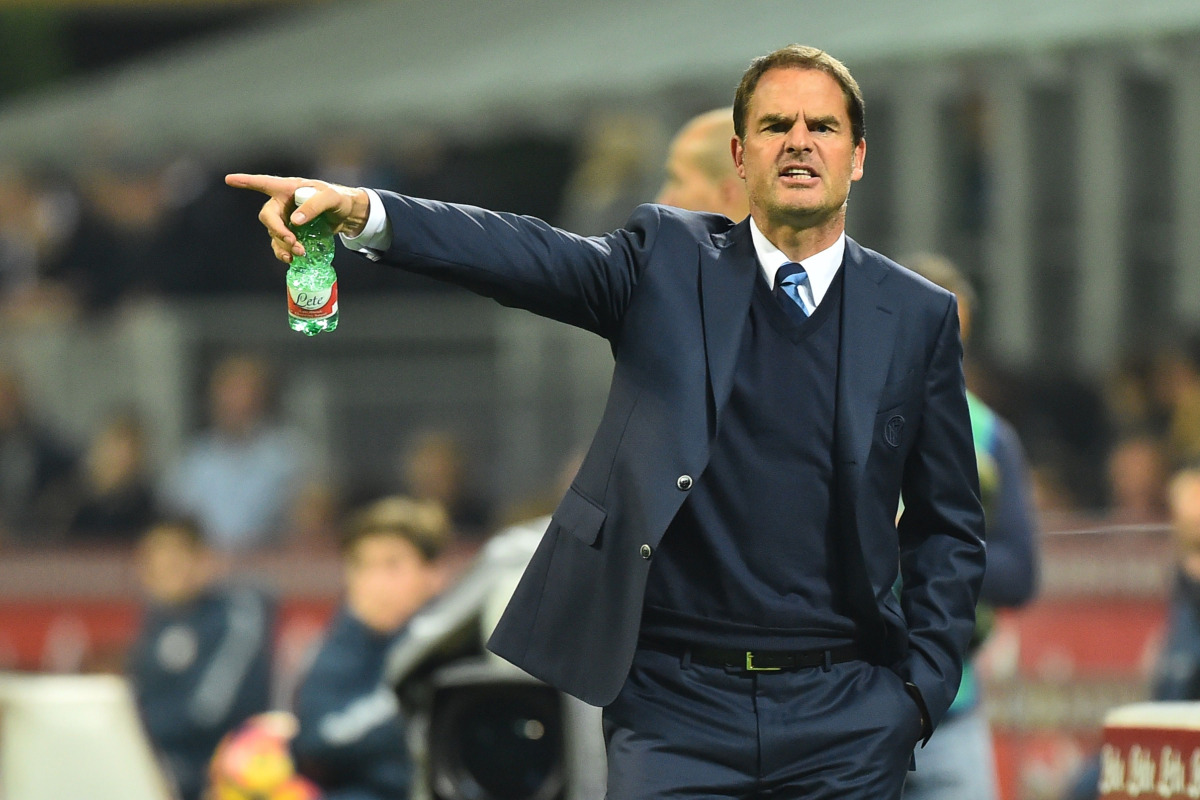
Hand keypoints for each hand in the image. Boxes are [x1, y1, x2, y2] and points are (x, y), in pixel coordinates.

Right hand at [224, 173, 370, 262]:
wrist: (347, 215)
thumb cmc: (338, 199)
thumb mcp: (330, 198)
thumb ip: (314, 206)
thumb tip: (295, 221)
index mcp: (289, 188)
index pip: (264, 183)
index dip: (246, 181)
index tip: (229, 179)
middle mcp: (283, 203)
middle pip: (268, 216)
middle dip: (277, 230)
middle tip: (292, 241)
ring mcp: (286, 219)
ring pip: (274, 233)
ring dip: (283, 244)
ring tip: (300, 252)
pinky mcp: (292, 233)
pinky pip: (280, 244)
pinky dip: (283, 252)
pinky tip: (291, 259)